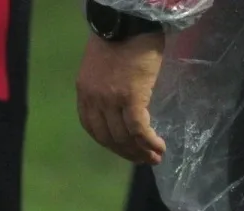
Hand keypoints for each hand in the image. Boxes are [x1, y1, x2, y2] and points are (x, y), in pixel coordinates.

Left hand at [76, 32, 166, 163]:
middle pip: (108, 137)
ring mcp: (110, 100)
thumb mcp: (105, 65)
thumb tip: (121, 102)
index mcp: (84, 93)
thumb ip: (107, 86)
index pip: (93, 129)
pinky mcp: (130, 96)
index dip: (109, 143)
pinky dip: (148, 142)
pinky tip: (159, 147)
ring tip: (154, 157)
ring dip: (140, 151)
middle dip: (126, 152)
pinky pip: (138, 128)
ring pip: (123, 136)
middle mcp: (94, 100)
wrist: (128, 19)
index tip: (124, 150)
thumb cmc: (122, 37)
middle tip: (144, 160)